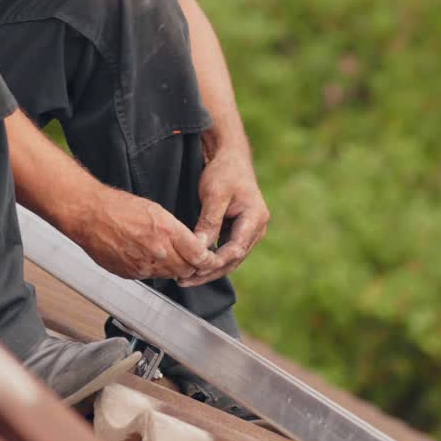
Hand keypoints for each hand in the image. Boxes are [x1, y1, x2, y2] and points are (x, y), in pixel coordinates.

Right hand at [64, 186, 221, 280]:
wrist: (89, 215)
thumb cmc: (118, 207)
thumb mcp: (155, 210)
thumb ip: (175, 231)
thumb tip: (190, 246)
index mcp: (166, 231)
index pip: (199, 255)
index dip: (206, 259)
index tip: (208, 257)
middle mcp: (157, 251)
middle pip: (187, 269)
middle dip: (191, 265)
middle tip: (190, 258)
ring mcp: (143, 265)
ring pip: (170, 275)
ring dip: (173, 268)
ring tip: (166, 255)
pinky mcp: (130, 273)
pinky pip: (150, 277)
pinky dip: (153, 270)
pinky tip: (146, 256)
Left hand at [182, 151, 269, 287]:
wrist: (231, 158)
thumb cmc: (224, 172)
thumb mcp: (214, 194)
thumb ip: (209, 222)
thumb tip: (200, 248)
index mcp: (255, 219)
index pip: (235, 250)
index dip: (214, 263)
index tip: (193, 270)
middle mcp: (257, 229)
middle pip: (233, 260)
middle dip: (209, 272)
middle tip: (184, 281)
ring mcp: (250, 232)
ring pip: (230, 259)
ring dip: (209, 270)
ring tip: (185, 279)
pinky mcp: (241, 232)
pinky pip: (227, 252)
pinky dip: (211, 260)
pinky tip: (194, 266)